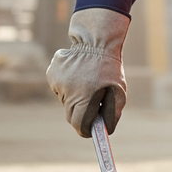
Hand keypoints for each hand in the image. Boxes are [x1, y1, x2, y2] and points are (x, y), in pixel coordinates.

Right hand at [46, 8, 128, 136]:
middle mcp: (68, 92)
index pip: (80, 124)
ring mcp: (57, 82)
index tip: (92, 130)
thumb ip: (113, 114)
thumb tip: (106, 130)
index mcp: (84, 98)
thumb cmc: (110, 69)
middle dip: (82, 115)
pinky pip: (59, 88)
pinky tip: (78, 74)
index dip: (87, 129)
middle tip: (92, 107)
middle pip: (71, 115)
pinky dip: (68, 86)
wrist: (97, 41)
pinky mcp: (52, 74)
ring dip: (75, 98)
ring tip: (87, 83)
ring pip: (65, 101)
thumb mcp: (119, 92)